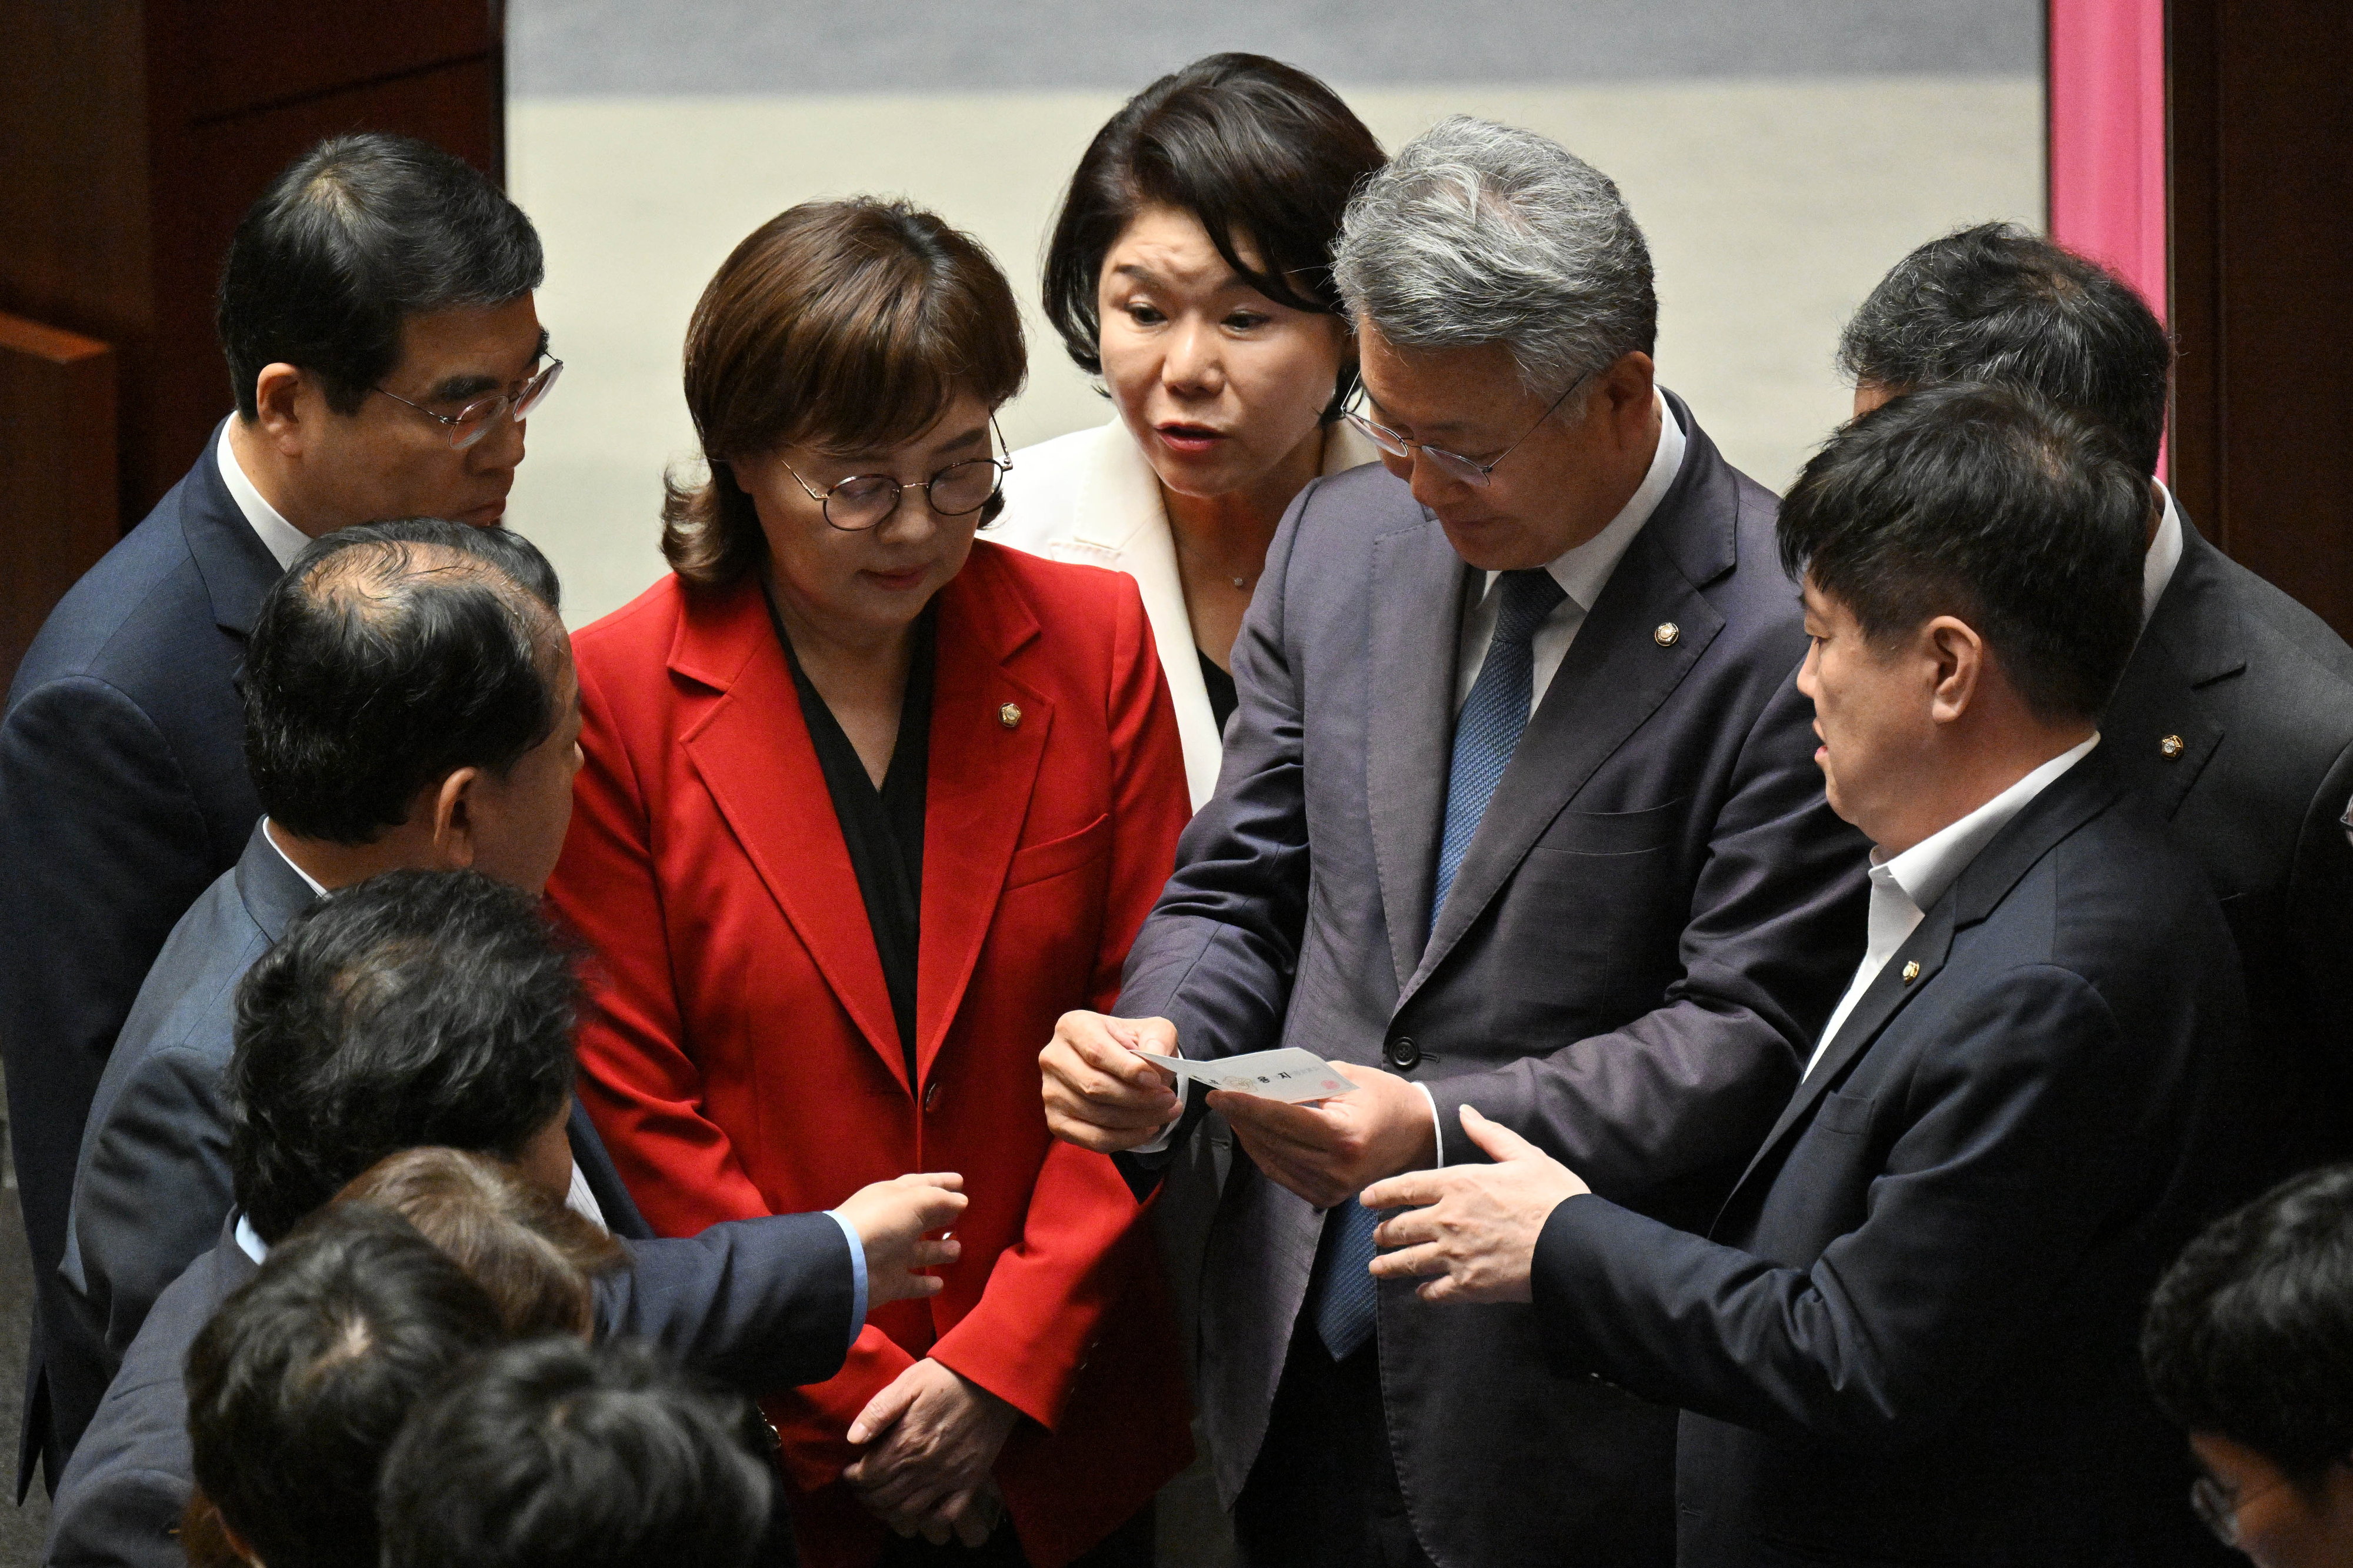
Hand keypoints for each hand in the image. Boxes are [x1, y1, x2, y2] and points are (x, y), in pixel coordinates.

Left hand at [833, 1173, 966, 1309]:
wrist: (848, 1263)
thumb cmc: (882, 1222)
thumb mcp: (913, 1201)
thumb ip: (940, 1199)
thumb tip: (961, 1201)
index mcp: (892, 1199)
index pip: (920, 1186)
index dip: (940, 1182)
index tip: (960, 1181)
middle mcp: (892, 1225)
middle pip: (921, 1219)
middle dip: (941, 1216)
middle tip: (961, 1214)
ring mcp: (891, 1255)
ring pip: (921, 1252)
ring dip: (939, 1251)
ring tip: (957, 1249)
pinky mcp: (891, 1282)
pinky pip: (912, 1283)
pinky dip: (925, 1285)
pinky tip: (940, 1284)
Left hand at [843, 1358, 1019, 1543]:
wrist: (993, 1380)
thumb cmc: (947, 1377)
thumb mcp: (908, 1383)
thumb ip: (879, 1411)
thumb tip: (853, 1438)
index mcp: (906, 1441)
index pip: (868, 1475)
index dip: (853, 1478)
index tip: (850, 1471)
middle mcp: (925, 1465)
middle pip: (884, 1497)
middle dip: (867, 1496)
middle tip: (863, 1487)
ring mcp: (949, 1477)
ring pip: (908, 1512)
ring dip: (889, 1512)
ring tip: (883, 1500)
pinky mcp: (970, 1480)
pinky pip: (946, 1515)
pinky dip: (928, 1521)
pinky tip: (919, 1510)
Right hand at [1040, 1010, 1184, 1152]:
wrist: (1120, 1064)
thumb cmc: (1135, 1044)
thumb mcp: (1153, 1030)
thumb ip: (1158, 1038)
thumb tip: (1155, 1057)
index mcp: (1072, 1026)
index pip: (1097, 1052)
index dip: (1129, 1070)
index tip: (1157, 1080)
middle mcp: (1053, 1058)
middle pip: (1095, 1086)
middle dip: (1139, 1098)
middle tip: (1170, 1100)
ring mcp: (1050, 1092)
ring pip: (1097, 1115)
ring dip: (1138, 1120)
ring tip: (1166, 1113)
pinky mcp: (1056, 1121)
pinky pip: (1093, 1138)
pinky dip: (1125, 1139)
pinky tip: (1147, 1129)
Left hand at [1209, 1062, 1435, 1208]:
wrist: (1419, 1135)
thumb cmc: (1385, 1099)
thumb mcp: (1346, 1078)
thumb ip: (1302, 1084)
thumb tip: (1259, 1086)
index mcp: (1345, 1137)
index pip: (1282, 1120)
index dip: (1247, 1106)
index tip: (1220, 1094)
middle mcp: (1337, 1169)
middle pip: (1273, 1141)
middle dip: (1242, 1118)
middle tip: (1221, 1097)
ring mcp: (1332, 1188)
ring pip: (1272, 1160)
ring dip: (1249, 1135)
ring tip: (1234, 1112)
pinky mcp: (1327, 1198)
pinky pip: (1283, 1174)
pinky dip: (1264, 1153)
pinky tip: (1253, 1133)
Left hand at [1360, 1105, 1589, 1303]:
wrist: (1574, 1245)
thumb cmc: (1553, 1198)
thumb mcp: (1524, 1155)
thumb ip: (1489, 1135)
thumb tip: (1465, 1113)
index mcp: (1458, 1183)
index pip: (1404, 1187)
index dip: (1380, 1194)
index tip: (1366, 1200)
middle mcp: (1447, 1219)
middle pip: (1400, 1227)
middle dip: (1383, 1232)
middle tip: (1376, 1236)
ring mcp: (1454, 1254)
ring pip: (1408, 1262)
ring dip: (1389, 1266)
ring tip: (1377, 1269)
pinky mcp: (1468, 1285)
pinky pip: (1435, 1292)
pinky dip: (1425, 1293)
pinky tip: (1421, 1293)